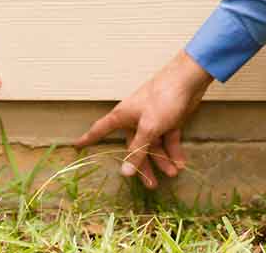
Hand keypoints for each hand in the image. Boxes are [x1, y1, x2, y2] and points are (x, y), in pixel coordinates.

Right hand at [74, 51, 212, 188]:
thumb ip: (138, 150)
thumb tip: (125, 172)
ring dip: (163, 159)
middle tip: (151, 185)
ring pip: (154, 145)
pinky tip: (180, 162)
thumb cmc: (162, 98)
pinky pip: (168, 139)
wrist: (188, 80)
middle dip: (143, 165)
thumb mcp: (149, 127)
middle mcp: (135, 119)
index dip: (88, 139)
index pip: (100, 130)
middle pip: (134, 147)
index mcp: (123, 116)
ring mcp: (152, 120)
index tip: (76, 146)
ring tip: (173, 172)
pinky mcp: (168, 120)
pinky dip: (173, 150)